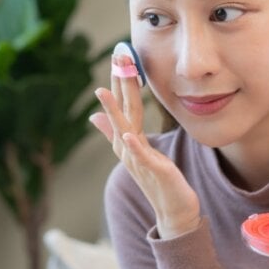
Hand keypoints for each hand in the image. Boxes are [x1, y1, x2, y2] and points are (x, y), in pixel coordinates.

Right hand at [90, 51, 200, 238]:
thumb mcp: (137, 153)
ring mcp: (138, 160)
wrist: (174, 212)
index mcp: (128, 140)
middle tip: (116, 58)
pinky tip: (127, 134)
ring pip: (123, 131)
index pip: (122, 106)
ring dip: (113, 111)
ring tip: (103, 91)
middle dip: (117, 85)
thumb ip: (115, 134)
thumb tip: (94, 117)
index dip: (119, 82)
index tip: (119, 55)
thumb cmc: (158, 181)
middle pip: (121, 112)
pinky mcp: (153, 172)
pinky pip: (140, 157)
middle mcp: (128, 148)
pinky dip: (133, 145)